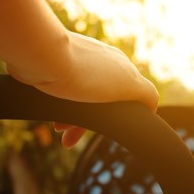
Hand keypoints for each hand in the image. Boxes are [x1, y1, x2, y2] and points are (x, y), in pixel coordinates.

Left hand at [30, 31, 158, 148]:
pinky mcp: (62, 63)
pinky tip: (54, 118)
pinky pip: (68, 91)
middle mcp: (106, 63)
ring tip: (60, 130)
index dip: (126, 116)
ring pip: (86, 98)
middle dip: (93, 122)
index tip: (113, 130)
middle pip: (107, 100)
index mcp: (124, 67)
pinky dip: (64, 107)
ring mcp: (83, 62)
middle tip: (72, 138)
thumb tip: (152, 104)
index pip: (133, 96)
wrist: (42, 54)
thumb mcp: (128, 85)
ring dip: (75, 118)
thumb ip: (146, 94)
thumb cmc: (85, 74)